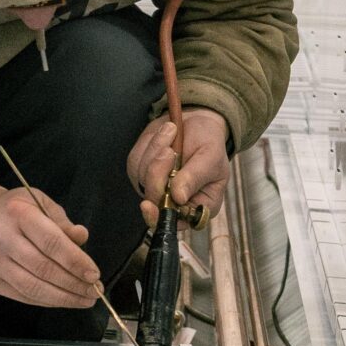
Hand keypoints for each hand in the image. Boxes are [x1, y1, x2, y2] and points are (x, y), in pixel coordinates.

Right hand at [0, 179, 100, 309]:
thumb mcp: (40, 203)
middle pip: (43, 269)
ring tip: (84, 300)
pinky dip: (47, 301)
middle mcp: (1, 238)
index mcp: (17, 213)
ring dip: (63, 298)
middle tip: (94, 291)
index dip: (75, 261)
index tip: (94, 274)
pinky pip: (23, 296)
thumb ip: (62, 222)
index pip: (51, 242)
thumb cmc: (15, 209)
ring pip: (32, 288)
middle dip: (73, 284)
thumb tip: (82, 237)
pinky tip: (63, 300)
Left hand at [129, 108, 230, 229]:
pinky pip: (135, 163)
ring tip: (173, 134)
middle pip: (154, 200)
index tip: (149, 205)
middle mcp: (174, 203)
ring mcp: (155, 189)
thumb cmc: (209, 142)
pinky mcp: (141, 173)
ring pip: (142, 178)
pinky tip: (164, 136)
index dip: (161, 216)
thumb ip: (195, 177)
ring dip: (156, 151)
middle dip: (158, 172)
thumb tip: (178, 196)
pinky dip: (148, 145)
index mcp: (198, 207)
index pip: (177, 223)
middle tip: (171, 151)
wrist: (196, 122)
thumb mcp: (210, 157)